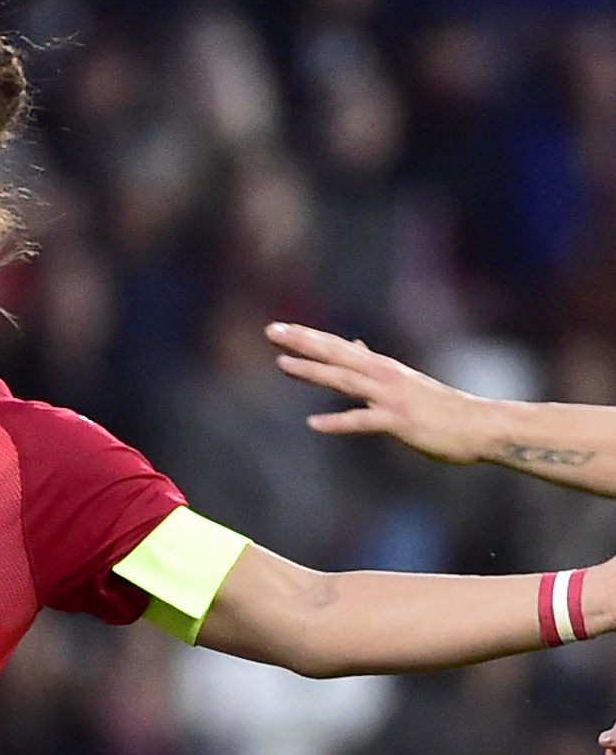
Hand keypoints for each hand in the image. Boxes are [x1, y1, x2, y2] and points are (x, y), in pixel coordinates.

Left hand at [265, 322, 494, 462]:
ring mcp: (391, 398)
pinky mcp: (399, 421)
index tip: (278, 328)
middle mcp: (385, 376)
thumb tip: (355, 346)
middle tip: (271, 330)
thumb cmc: (442, 408)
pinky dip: (339, 422)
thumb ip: (375, 365)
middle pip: (337, 355)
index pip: (338, 348)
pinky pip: (363, 422)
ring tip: (282, 365)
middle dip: (303, 342)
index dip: (308, 337)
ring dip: (314, 372)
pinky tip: (313, 424)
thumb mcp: (404, 381)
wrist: (483, 426)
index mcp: (382, 368)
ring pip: (346, 380)